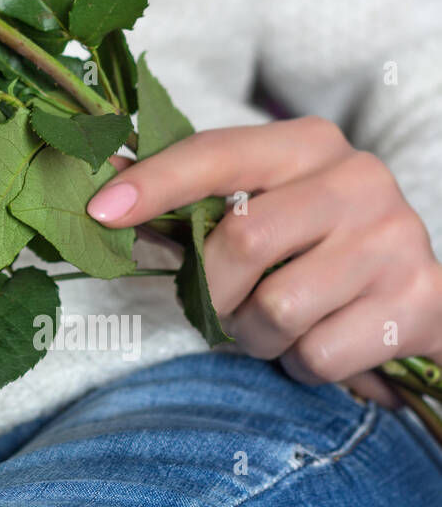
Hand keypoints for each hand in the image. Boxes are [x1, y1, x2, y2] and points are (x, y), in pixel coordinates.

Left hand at [87, 116, 441, 403]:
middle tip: (221, 303)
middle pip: (242, 240)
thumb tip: (96, 181)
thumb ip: (187, 195)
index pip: (215, 154)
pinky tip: (321, 339)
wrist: (419, 295)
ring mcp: (396, 239)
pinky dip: (300, 363)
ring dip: (255, 334)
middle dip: (212, 290)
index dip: (153, 184)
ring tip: (275, 322)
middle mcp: (358, 179)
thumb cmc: (313, 245)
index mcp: (307, 143)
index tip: (100, 212)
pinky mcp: (419, 303)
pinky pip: (318, 354)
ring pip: (277, 308)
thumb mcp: (259, 204)